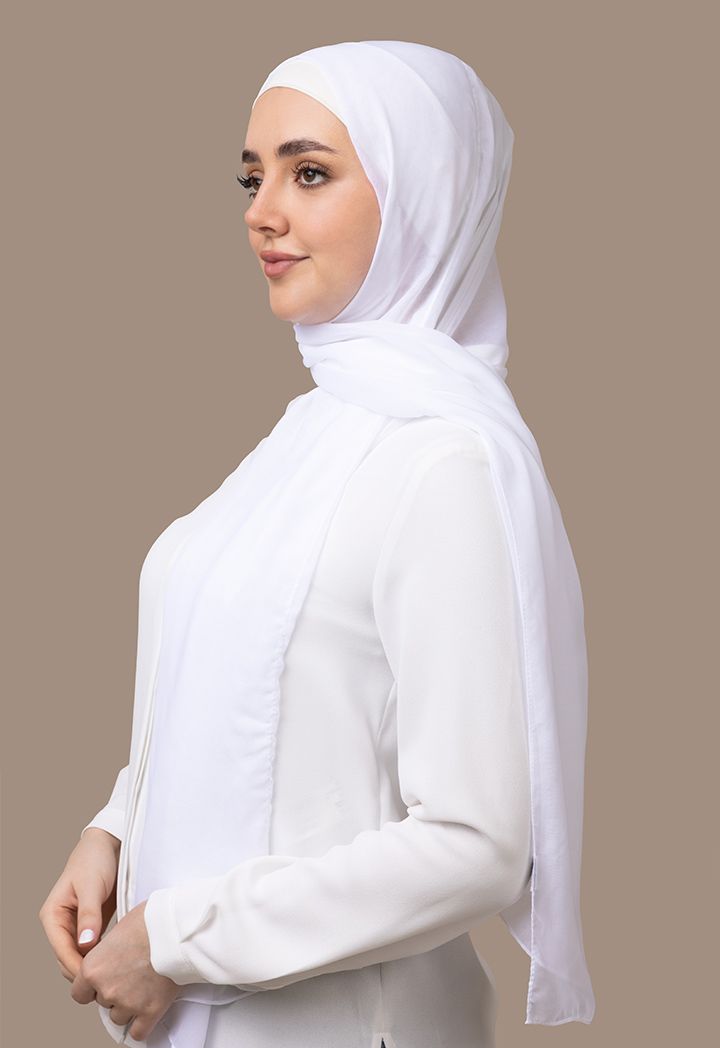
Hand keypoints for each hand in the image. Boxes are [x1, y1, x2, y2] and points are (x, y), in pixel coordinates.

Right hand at [38, 828, 121, 981]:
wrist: (108, 844)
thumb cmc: (95, 860)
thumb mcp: (92, 886)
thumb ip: (88, 915)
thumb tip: (85, 944)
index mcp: (52, 915)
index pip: (61, 950)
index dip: (77, 966)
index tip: (96, 978)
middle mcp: (60, 923)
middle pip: (68, 958)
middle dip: (85, 971)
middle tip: (109, 980)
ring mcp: (75, 926)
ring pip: (80, 956)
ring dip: (93, 965)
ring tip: (114, 973)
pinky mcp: (90, 925)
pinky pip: (92, 947)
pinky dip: (101, 955)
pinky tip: (116, 960)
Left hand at [71, 899, 182, 1042]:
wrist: (177, 929)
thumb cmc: (151, 921)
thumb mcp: (119, 928)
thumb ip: (108, 949)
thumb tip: (111, 952)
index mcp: (93, 968)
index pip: (79, 993)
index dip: (92, 987)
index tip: (102, 983)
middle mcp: (107, 989)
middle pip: (103, 1003)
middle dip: (115, 992)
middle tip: (131, 976)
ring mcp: (128, 1003)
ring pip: (120, 1017)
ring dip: (129, 1007)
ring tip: (142, 987)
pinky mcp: (150, 1011)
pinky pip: (138, 1032)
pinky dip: (142, 1025)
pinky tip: (146, 1012)